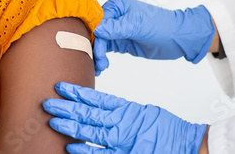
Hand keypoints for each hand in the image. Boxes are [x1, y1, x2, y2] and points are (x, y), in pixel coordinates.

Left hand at [44, 82, 206, 153]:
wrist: (186, 144)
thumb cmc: (167, 129)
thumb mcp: (144, 112)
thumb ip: (123, 110)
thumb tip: (102, 107)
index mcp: (126, 108)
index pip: (96, 97)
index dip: (76, 92)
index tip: (61, 86)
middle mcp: (121, 123)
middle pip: (88, 113)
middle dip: (66, 108)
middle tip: (48, 102)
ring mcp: (122, 140)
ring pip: (90, 131)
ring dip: (70, 126)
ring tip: (53, 120)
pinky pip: (100, 153)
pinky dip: (85, 150)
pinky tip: (71, 146)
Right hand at [92, 0, 215, 74]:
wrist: (177, 38)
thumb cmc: (161, 25)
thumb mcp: (138, 26)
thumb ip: (116, 28)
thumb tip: (97, 29)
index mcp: (118, 5)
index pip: (98, 20)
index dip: (94, 34)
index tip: (94, 49)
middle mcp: (115, 16)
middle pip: (96, 32)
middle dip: (95, 47)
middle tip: (98, 62)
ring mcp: (118, 30)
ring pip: (100, 42)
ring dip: (98, 55)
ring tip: (101, 67)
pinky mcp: (121, 42)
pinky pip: (106, 49)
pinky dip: (102, 58)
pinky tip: (101, 67)